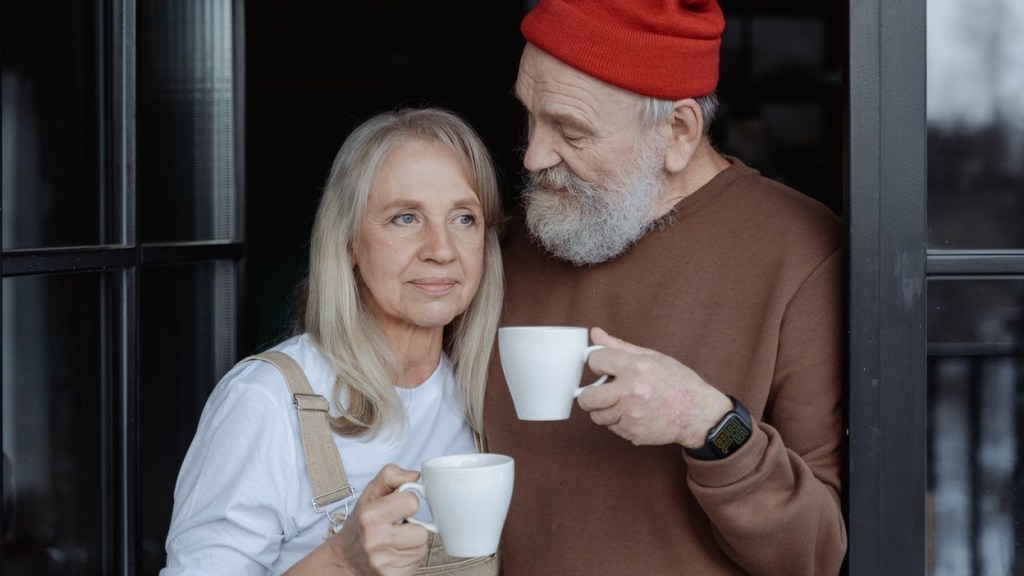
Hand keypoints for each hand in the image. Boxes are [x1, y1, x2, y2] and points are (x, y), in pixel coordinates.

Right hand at [327, 464, 428, 575]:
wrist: (345, 558)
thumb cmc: (361, 523)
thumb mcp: (370, 493)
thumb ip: (391, 476)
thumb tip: (416, 476)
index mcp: (369, 515)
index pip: (412, 502)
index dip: (409, 503)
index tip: (400, 507)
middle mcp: (374, 540)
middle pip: (421, 531)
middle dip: (413, 527)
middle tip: (399, 527)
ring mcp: (382, 562)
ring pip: (421, 548)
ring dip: (413, 544)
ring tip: (396, 540)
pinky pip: (416, 563)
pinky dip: (409, 558)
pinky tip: (395, 553)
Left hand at [578, 327, 733, 446]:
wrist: (699, 414)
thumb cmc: (678, 383)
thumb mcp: (652, 357)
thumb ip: (619, 346)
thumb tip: (595, 334)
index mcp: (636, 368)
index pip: (595, 361)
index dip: (597, 363)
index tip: (603, 367)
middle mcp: (631, 391)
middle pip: (587, 397)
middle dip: (590, 394)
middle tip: (601, 392)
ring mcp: (631, 415)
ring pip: (597, 416)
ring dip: (605, 410)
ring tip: (623, 403)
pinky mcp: (633, 433)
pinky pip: (612, 427)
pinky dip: (618, 422)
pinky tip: (635, 414)